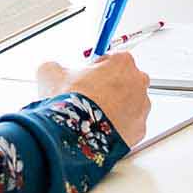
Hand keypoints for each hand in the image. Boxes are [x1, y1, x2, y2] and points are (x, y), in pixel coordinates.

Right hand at [35, 52, 151, 148]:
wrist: (75, 134)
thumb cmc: (70, 102)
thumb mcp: (51, 73)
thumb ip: (56, 67)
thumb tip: (51, 70)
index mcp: (122, 62)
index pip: (113, 58)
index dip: (97, 68)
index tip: (87, 76)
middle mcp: (138, 82)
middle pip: (126, 80)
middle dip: (111, 86)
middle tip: (90, 96)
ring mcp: (142, 107)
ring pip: (131, 103)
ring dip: (117, 107)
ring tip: (93, 115)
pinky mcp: (140, 130)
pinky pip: (131, 125)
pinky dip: (119, 126)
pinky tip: (101, 128)